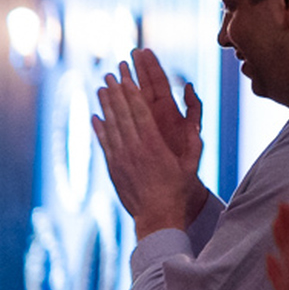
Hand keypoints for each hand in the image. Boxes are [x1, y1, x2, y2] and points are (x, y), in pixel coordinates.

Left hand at [91, 48, 205, 235]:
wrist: (157, 217)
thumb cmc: (179, 188)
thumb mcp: (192, 160)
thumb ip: (193, 133)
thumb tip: (194, 112)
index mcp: (153, 144)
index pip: (140, 111)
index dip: (131, 91)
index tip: (125, 75)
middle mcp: (133, 149)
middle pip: (122, 114)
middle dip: (116, 91)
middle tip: (110, 72)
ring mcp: (120, 159)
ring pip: (110, 127)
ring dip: (105, 106)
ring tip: (101, 87)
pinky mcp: (113, 169)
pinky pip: (104, 144)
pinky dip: (99, 129)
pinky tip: (94, 117)